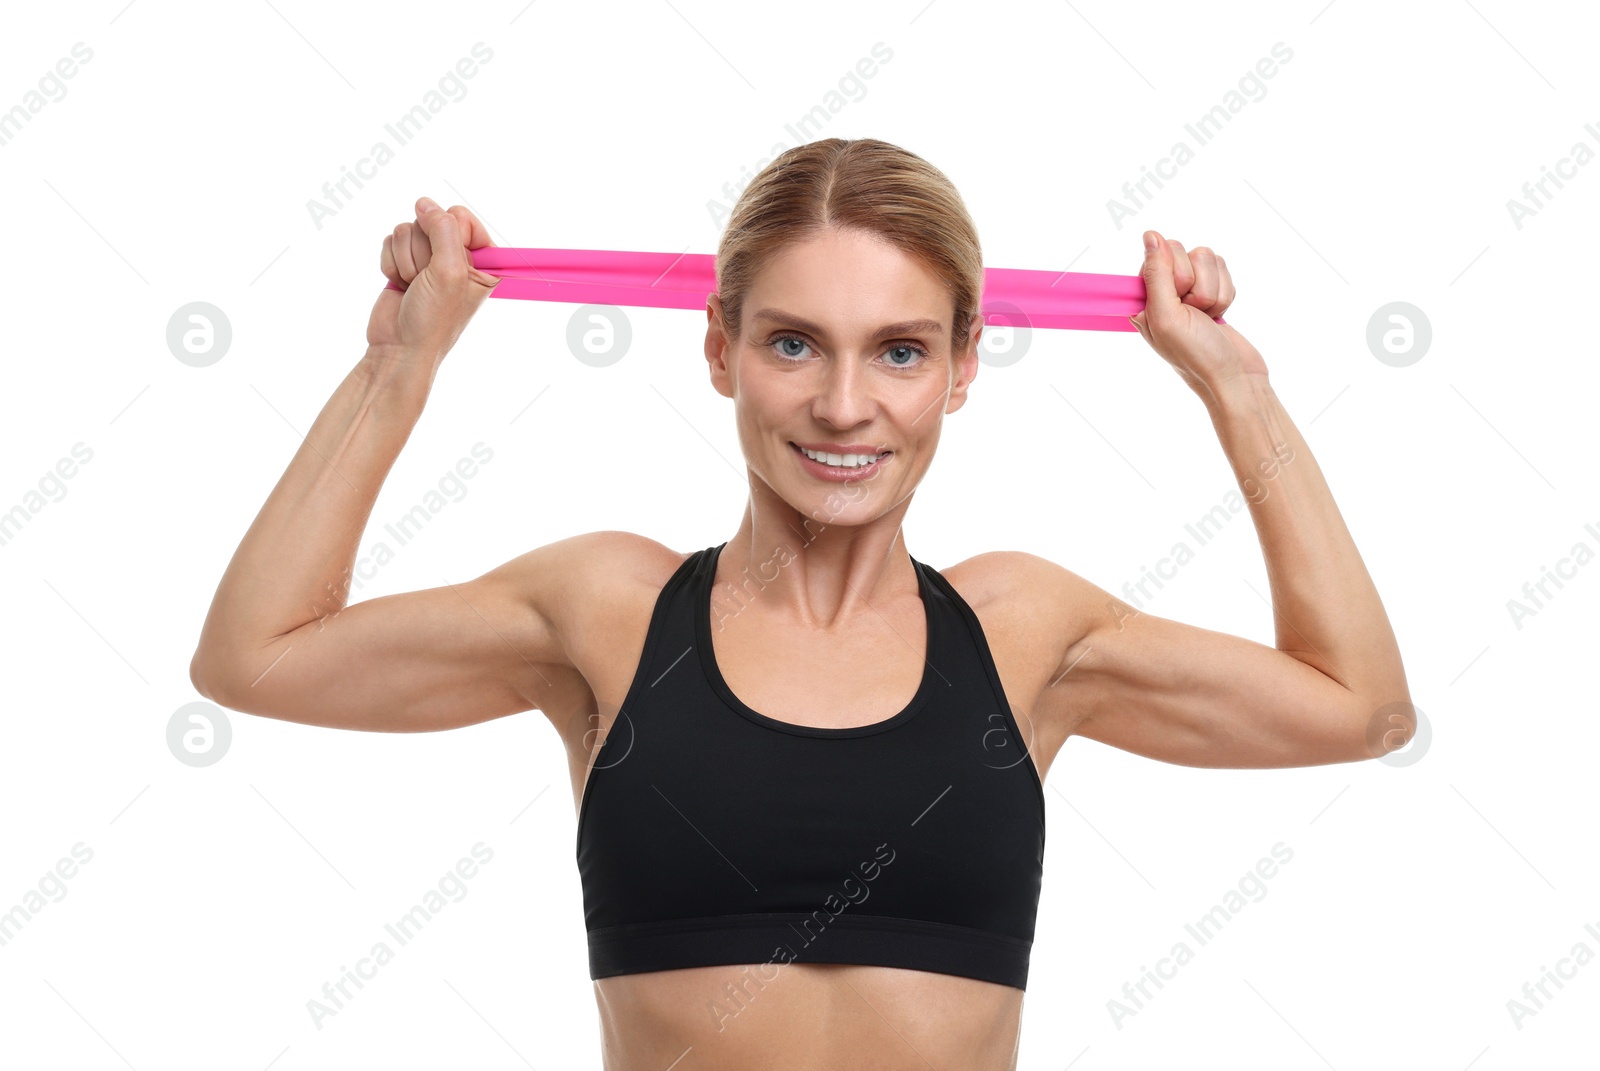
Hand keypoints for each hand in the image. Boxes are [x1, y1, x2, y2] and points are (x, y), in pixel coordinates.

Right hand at [367, 196, 500, 370]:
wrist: (399, 347)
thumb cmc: (433, 318)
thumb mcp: (449, 272)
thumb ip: (443, 229)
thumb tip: (424, 203)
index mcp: (482, 261)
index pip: (463, 217)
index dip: (449, 232)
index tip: (447, 261)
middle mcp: (457, 257)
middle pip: (432, 220)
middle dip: (422, 251)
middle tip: (426, 280)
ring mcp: (429, 259)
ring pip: (408, 229)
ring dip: (406, 259)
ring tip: (413, 286)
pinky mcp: (405, 262)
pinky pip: (391, 240)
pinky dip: (391, 262)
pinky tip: (399, 285)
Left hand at [1128, 229, 1267, 397]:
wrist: (1234, 376)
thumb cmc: (1196, 355)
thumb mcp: (1166, 315)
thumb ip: (1156, 274)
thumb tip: (1150, 235)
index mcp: (1143, 296)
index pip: (1156, 255)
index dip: (1172, 272)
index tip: (1177, 296)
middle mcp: (1164, 290)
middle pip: (1184, 251)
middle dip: (1196, 284)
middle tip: (1194, 312)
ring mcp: (1190, 290)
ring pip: (1207, 258)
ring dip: (1213, 291)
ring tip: (1208, 317)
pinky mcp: (1213, 290)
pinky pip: (1223, 269)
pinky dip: (1226, 293)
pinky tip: (1219, 315)